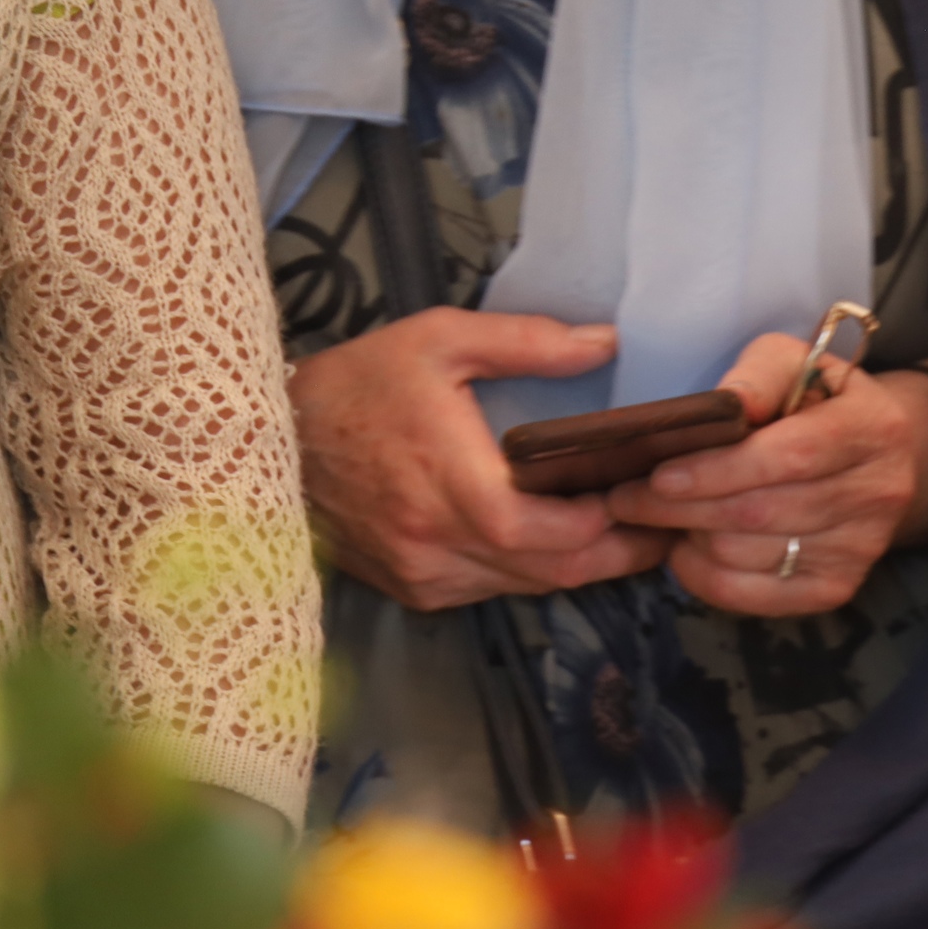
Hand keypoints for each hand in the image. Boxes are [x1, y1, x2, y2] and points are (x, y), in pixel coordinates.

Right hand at [292, 308, 676, 610]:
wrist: (265, 437)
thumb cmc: (356, 384)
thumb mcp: (439, 339)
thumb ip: (527, 342)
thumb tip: (605, 344)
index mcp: (450, 485)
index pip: (551, 534)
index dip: (607, 523)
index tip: (643, 495)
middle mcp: (437, 543)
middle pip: (553, 570)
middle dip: (615, 552)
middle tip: (661, 525)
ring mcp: (424, 574)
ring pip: (528, 586)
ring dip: (576, 564)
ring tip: (621, 529)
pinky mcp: (414, 588)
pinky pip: (492, 589)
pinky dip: (528, 568)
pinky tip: (553, 539)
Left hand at [604, 332, 927, 616]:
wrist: (878, 457)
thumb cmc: (819, 400)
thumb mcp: (795, 362)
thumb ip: (758, 375)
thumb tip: (724, 405)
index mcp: (873, 429)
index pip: (790, 457)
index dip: (719, 470)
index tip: (660, 475)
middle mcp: (878, 494)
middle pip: (763, 512)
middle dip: (684, 509)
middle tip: (627, 499)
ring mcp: (861, 548)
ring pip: (752, 556)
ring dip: (691, 539)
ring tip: (660, 517)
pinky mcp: (838, 587)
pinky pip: (758, 596)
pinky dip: (707, 578)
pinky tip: (688, 550)